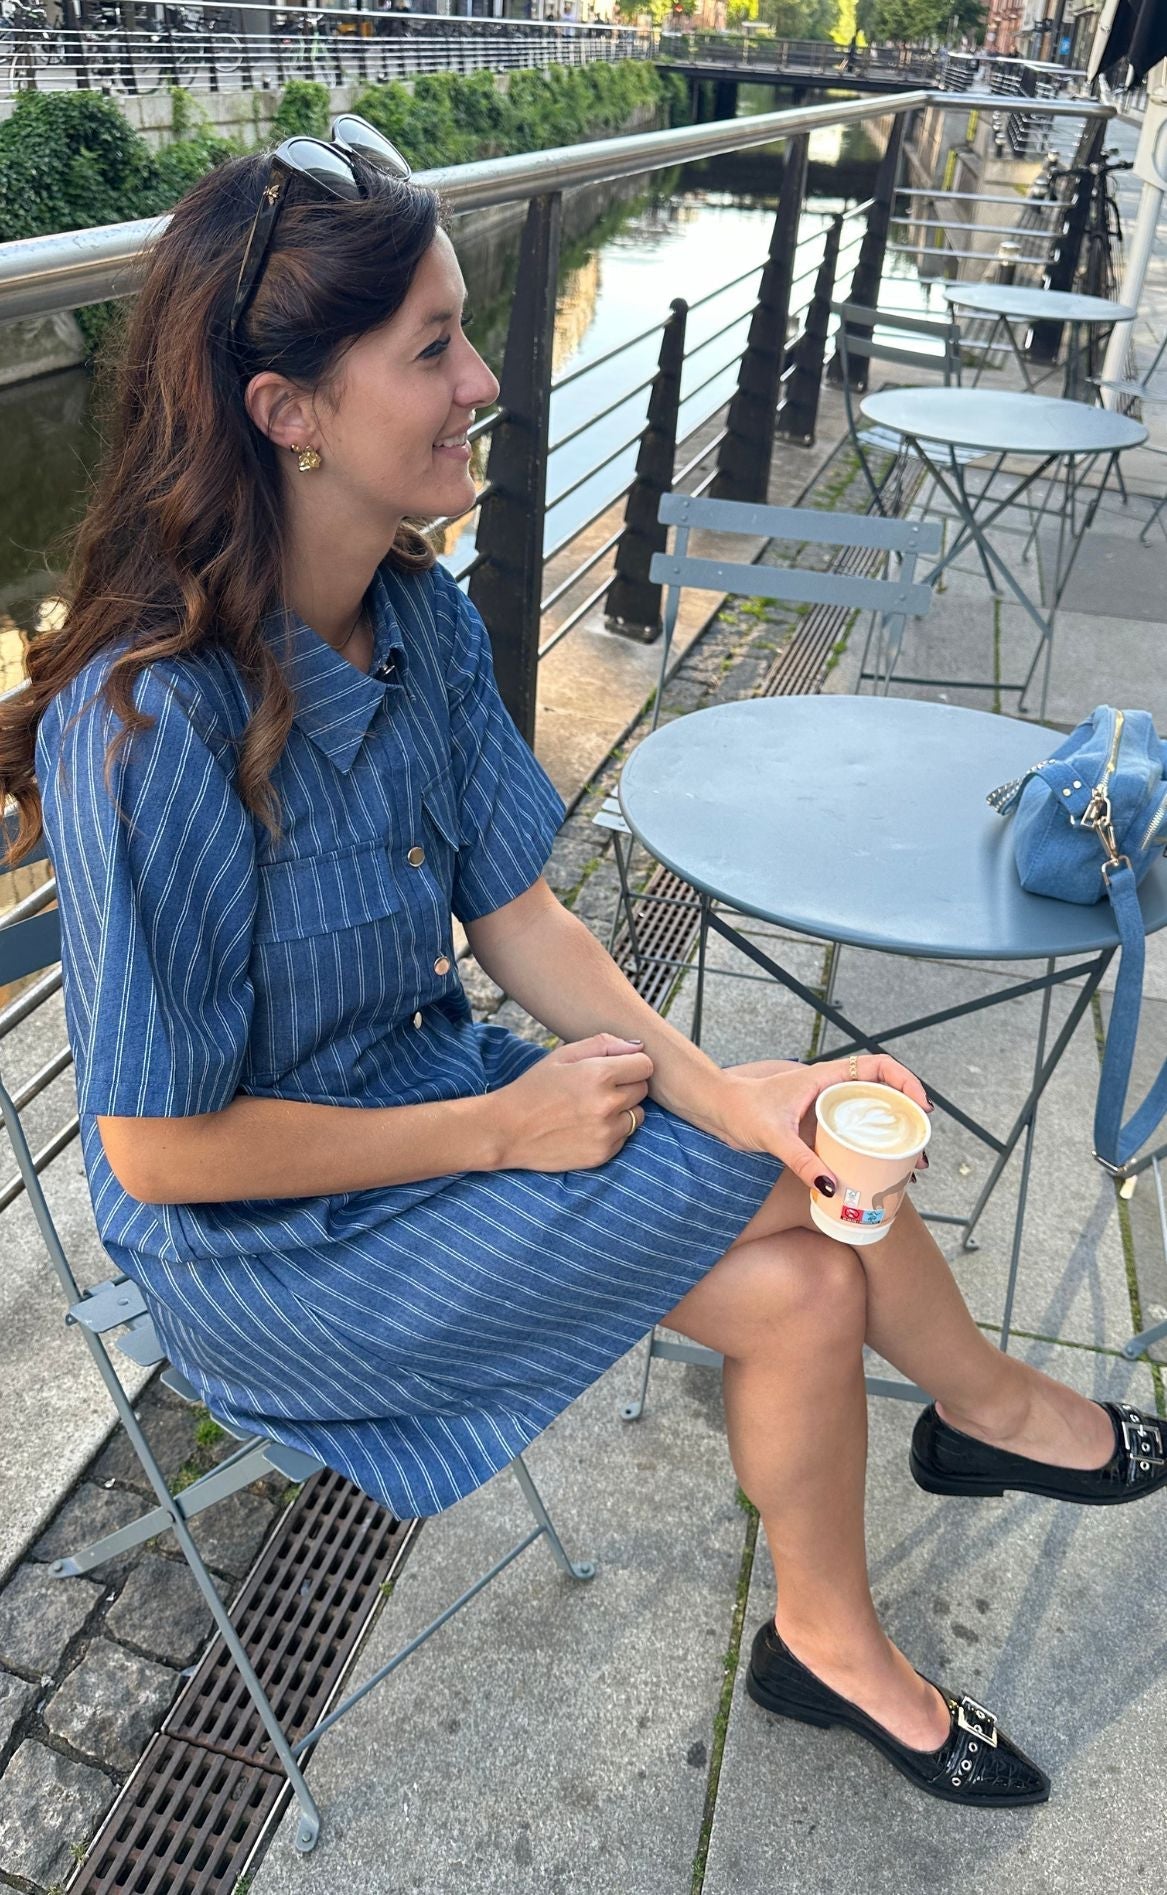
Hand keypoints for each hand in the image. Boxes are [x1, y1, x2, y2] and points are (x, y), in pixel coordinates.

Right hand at [495, 1033, 653, 1171]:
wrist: (506, 1130)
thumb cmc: (534, 1088)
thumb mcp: (563, 1055)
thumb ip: (603, 1044)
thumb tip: (637, 1046)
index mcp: (600, 1074)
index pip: (645, 1065)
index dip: (632, 1064)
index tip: (617, 1068)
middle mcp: (608, 1104)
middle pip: (643, 1090)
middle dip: (627, 1085)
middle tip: (598, 1088)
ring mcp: (606, 1132)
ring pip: (638, 1115)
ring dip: (623, 1110)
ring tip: (593, 1108)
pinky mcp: (602, 1154)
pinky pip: (624, 1137)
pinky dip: (612, 1131)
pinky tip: (586, 1126)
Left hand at [719, 1053, 930, 1193]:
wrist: (717, 1110)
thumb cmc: (741, 1110)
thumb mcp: (774, 1136)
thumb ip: (801, 1160)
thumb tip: (832, 1187)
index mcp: (826, 1077)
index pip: (879, 1066)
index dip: (906, 1082)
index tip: (920, 1108)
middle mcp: (831, 1089)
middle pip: (883, 1096)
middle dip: (908, 1121)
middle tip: (921, 1151)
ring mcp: (826, 1108)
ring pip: (870, 1117)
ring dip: (893, 1138)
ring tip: (911, 1167)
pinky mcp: (818, 1127)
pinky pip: (853, 1135)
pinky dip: (870, 1150)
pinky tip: (879, 1174)